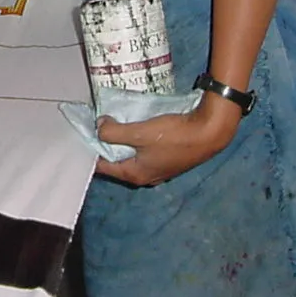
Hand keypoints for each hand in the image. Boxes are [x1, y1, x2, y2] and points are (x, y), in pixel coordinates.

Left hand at [96, 94, 241, 186]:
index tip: (84, 132)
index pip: (103, 165)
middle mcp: (145, 176)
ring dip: (122, 139)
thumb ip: (114, 132)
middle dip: (106, 142)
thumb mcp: (140, 133)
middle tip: (97, 123)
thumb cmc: (175, 135)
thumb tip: (98, 127)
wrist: (211, 132)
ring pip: (131, 153)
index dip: (91, 148)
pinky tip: (135, 123)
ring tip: (113, 120)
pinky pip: (144, 149)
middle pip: (117, 159)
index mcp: (135, 174)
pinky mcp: (167, 157)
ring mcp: (158, 168)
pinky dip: (136, 138)